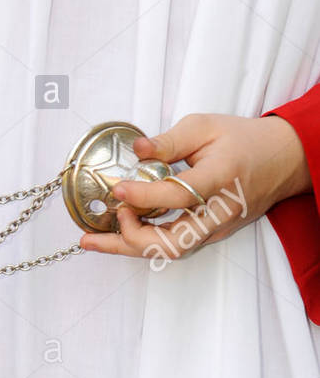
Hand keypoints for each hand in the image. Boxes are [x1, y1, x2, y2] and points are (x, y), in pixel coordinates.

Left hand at [80, 112, 310, 262]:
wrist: (282, 160)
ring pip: (168, 250)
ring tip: (94, 238)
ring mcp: (215, 228)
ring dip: (129, 246)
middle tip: (110, 215)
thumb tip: (137, 150)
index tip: (119, 188)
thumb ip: (169, 140)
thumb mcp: (206, 127)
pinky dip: (143, 242)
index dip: (144, 195)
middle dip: (131, 237)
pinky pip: (172, 245)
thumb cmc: (245, 141)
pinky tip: (118, 233)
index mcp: (220, 178)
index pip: (178, 195)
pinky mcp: (210, 235)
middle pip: (171, 242)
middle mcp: (218, 212)